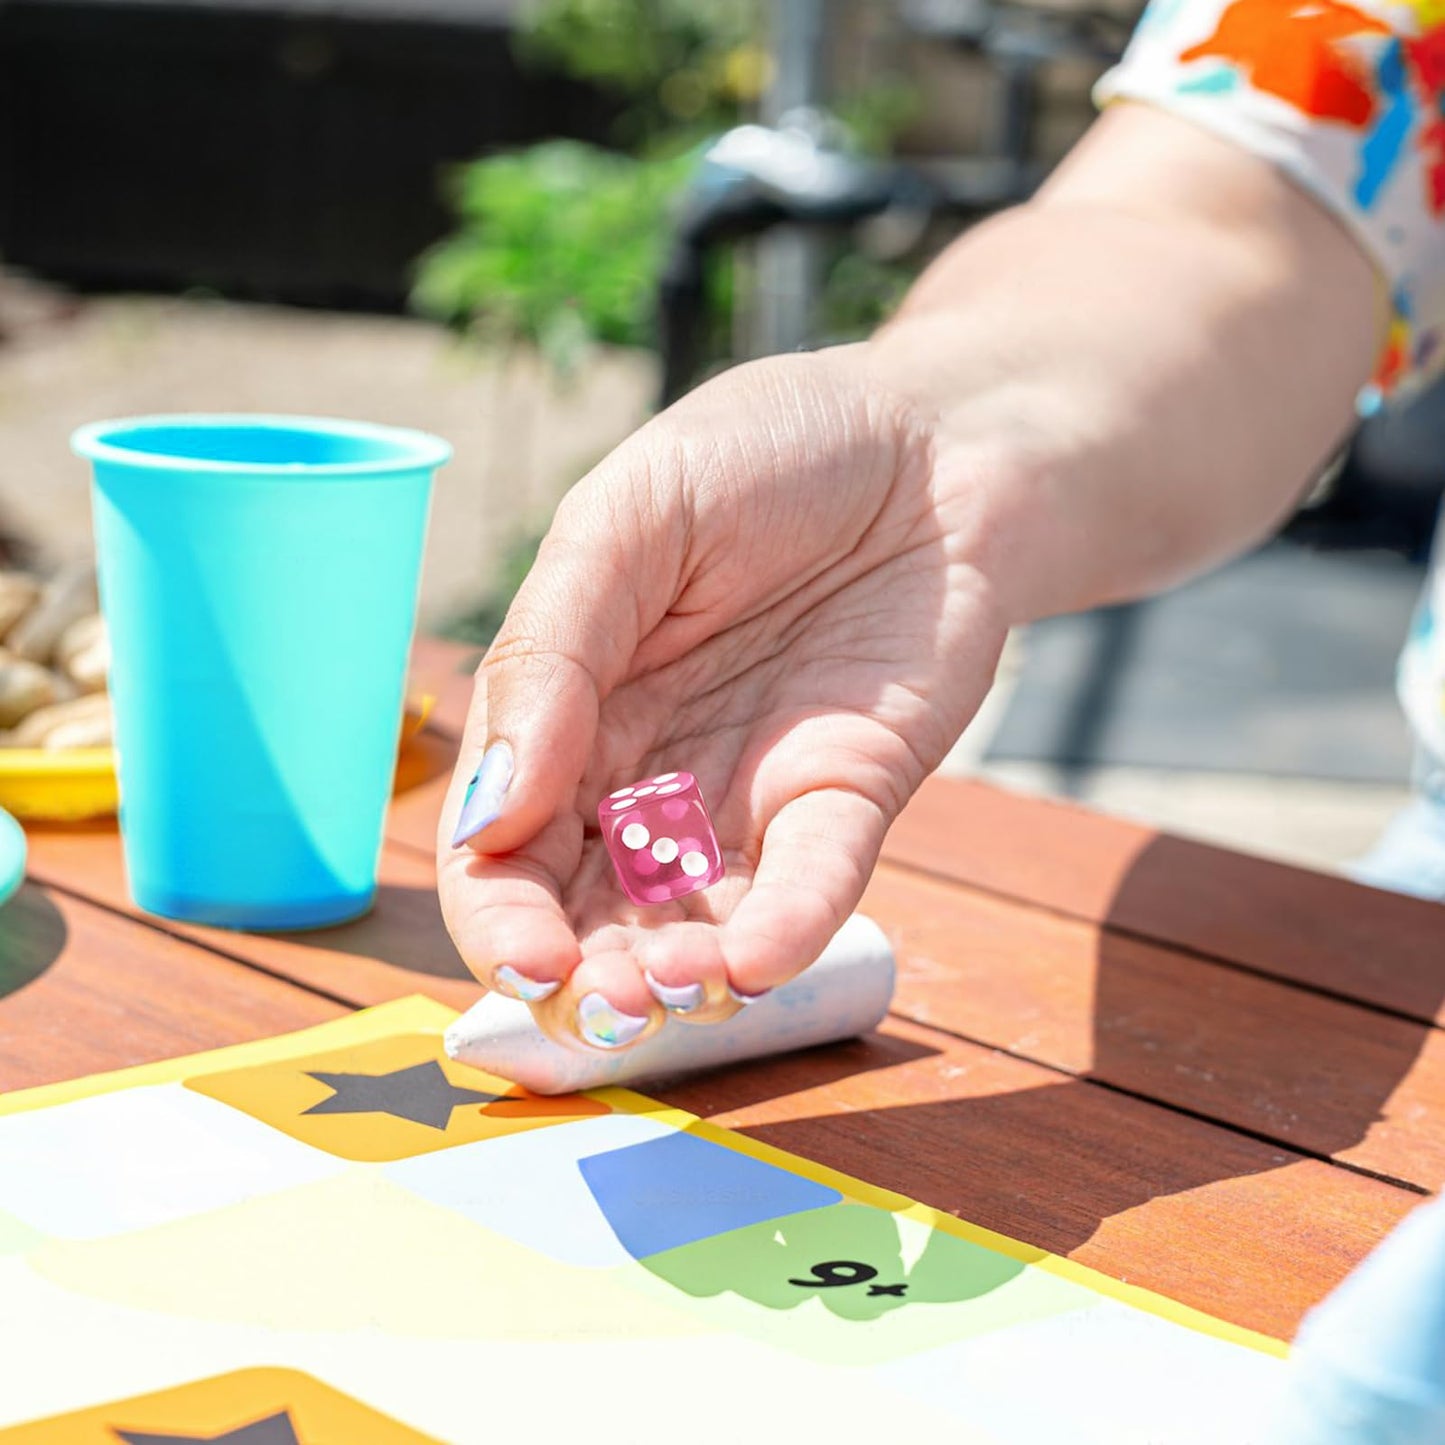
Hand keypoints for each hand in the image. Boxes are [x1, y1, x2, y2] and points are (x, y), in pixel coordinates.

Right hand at [436, 345, 1006, 1049]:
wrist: (929, 439)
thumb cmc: (762, 452)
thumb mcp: (627, 519)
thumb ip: (550, 650)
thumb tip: (490, 807)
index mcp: (568, 712)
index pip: (503, 848)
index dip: (500, 917)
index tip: (525, 956)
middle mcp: (646, 776)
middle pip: (587, 915)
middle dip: (584, 980)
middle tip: (602, 1004)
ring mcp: (748, 796)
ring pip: (694, 926)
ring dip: (679, 979)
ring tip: (677, 988)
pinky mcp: (848, 796)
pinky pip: (811, 881)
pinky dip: (787, 927)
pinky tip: (762, 956)